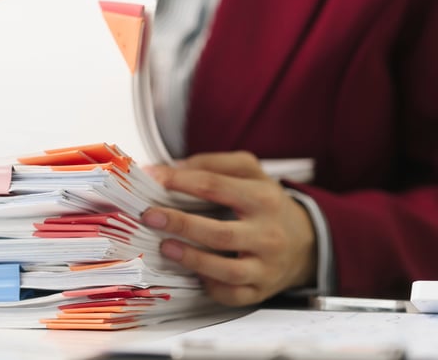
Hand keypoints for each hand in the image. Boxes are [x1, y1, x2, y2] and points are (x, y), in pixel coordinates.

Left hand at [140, 151, 317, 305]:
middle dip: (181, 224)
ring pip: (227, 270)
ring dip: (192, 259)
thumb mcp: (251, 172)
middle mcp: (267, 235)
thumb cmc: (268, 204)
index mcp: (263, 199)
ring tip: (165, 247)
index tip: (152, 177)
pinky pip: (232, 295)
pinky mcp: (260, 291)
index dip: (179, 181)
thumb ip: (214, 164)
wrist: (307, 242)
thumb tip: (175, 168)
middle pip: (220, 233)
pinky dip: (210, 287)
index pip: (215, 187)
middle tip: (150, 216)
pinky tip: (192, 274)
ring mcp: (266, 267)